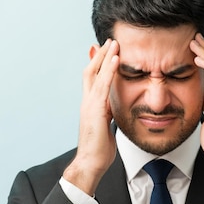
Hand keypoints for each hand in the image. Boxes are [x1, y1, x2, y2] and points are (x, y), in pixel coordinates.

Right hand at [63, 39, 119, 194]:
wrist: (91, 163)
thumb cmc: (99, 149)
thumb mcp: (107, 127)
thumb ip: (108, 116)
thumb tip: (112, 111)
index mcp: (91, 105)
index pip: (93, 79)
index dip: (98, 64)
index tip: (105, 50)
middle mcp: (87, 102)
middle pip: (91, 71)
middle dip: (100, 54)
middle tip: (109, 39)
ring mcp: (89, 105)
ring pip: (95, 74)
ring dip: (105, 57)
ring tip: (113, 42)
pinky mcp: (95, 110)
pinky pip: (103, 86)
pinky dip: (109, 71)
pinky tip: (116, 59)